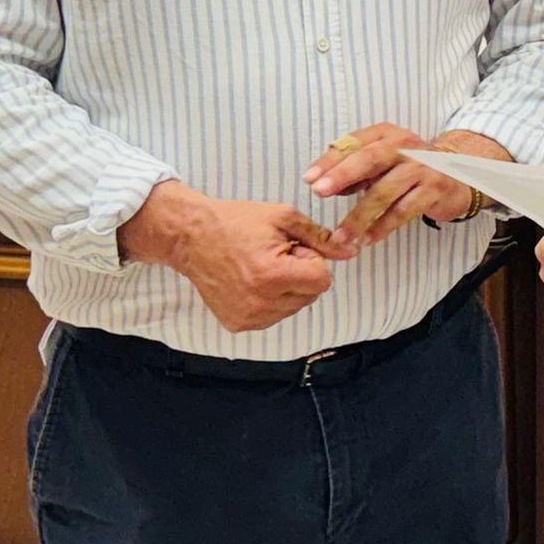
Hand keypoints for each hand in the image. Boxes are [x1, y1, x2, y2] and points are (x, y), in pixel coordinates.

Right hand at [122, 183, 356, 332]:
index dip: (313, 260)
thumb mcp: (284, 218)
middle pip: (311, 295)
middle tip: (277, 255)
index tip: (293, 248)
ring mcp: (248, 317)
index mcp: (273, 276)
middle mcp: (260, 303)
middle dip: (302, 274)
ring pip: (295, 307)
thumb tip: (351, 251)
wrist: (192, 237)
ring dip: (288, 288)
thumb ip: (321, 237)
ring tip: (263, 266)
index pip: (322, 280)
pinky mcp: (238, 324)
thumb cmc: (237, 222)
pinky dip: (272, 299)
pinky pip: (274, 316)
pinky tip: (253, 280)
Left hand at [305, 124, 495, 246]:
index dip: (331, 160)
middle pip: (371, 159)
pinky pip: (404, 210)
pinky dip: (384, 226)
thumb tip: (324, 185)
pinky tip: (369, 239)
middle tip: (319, 191)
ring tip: (341, 236)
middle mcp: (407, 146)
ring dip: (360, 215)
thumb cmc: (410, 167)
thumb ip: (355, 171)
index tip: (309, 178)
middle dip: (343, 175)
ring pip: (386, 191)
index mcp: (388, 134)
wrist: (459, 174)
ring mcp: (423, 167)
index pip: (355, 143)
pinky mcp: (434, 189)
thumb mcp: (383, 161)